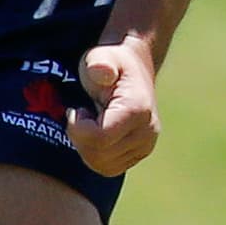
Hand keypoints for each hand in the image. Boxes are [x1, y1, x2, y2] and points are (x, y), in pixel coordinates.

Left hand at [70, 31, 161, 174]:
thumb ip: (99, 63)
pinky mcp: (140, 153)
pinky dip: (95, 155)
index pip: (100, 139)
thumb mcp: (101, 56)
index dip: (78, 128)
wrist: (134, 66)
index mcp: (138, 110)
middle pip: (99, 156)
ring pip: (103, 166)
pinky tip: (96, 135)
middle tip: (82, 115)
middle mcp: (147, 132)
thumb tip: (102, 73)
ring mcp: (146, 145)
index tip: (77, 109)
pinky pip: (110, 168)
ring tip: (90, 123)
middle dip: (80, 138)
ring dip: (86, 148)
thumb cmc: (111, 61)